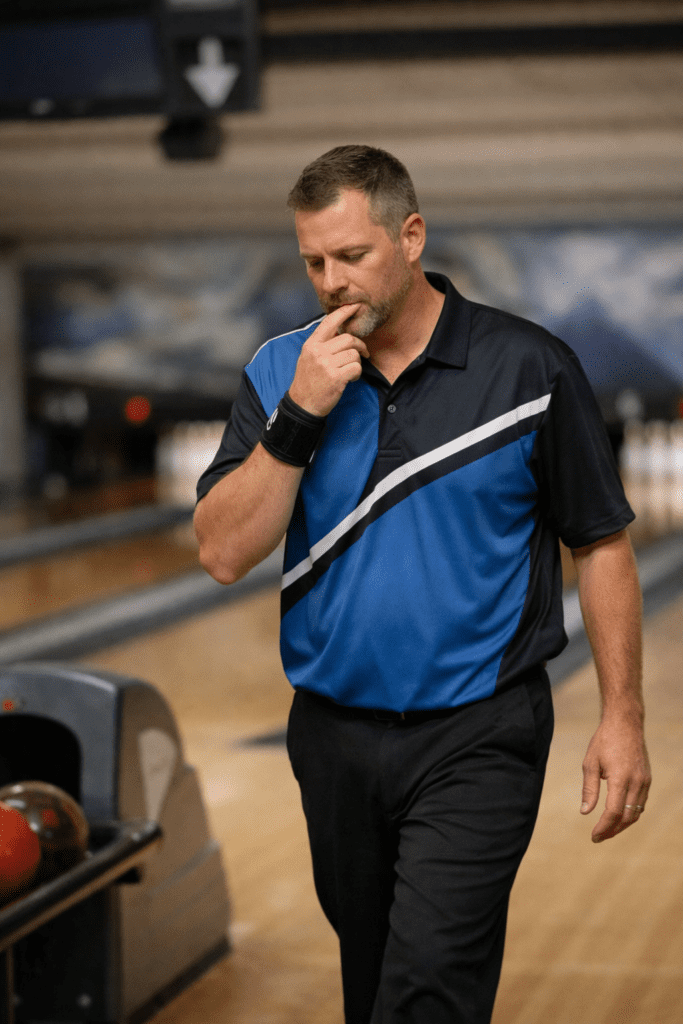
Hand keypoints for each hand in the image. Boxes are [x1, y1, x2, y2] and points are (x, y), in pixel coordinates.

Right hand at [289, 304, 368, 416]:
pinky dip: (357, 374)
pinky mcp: (336, 377)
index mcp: (311, 344)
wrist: (303, 404)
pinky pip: (356, 368)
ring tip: (349, 371)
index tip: (355, 307)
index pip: (329, 322)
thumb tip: (341, 331)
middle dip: (359, 345)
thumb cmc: (308, 381)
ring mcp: (326, 364)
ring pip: (354, 354)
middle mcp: (318, 352)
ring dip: (357, 363)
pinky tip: (350, 379)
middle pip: (348, 338)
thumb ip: (322, 344)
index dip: (344, 312)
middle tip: (363, 353)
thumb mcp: (308, 357)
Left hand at [580, 713, 650, 841]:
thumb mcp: (590, 763)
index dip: (603, 827)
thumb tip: (585, 812)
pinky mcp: (647, 779)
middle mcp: (636, 782)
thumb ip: (589, 789)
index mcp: (620, 778)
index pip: (613, 812)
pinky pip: (640, 803)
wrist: (625, 723)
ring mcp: (644, 781)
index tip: (593, 836)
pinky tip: (618, 816)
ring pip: (636, 813)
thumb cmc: (604, 741)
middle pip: (626, 817)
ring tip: (607, 830)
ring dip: (622, 825)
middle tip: (598, 837)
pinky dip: (630, 814)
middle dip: (612, 830)